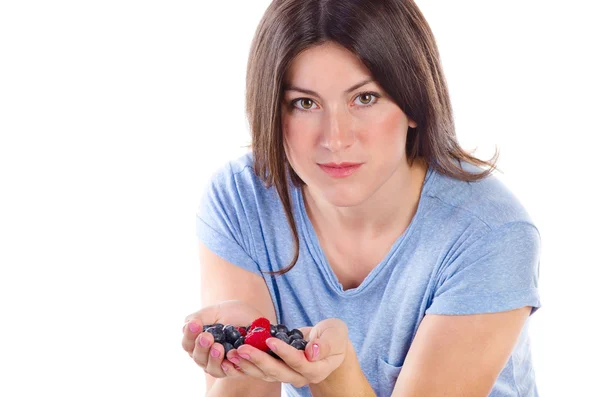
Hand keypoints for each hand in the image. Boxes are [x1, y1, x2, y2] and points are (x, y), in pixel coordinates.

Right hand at [181, 300, 263, 378]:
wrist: (258, 320)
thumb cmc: (235, 314)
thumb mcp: (217, 311)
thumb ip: (201, 317)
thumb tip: (186, 325)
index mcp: (198, 341)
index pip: (188, 343)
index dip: (189, 334)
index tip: (195, 324)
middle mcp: (206, 355)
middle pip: (196, 356)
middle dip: (200, 346)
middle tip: (206, 336)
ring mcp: (220, 364)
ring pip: (210, 367)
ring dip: (213, 358)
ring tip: (218, 347)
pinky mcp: (235, 369)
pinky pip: (228, 372)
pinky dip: (228, 367)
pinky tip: (228, 359)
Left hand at [224, 318, 348, 387]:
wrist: (328, 344)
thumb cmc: (334, 336)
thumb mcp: (336, 334)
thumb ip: (326, 343)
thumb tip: (312, 352)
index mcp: (316, 370)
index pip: (298, 362)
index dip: (284, 352)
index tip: (270, 339)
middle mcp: (300, 377)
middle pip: (277, 372)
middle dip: (259, 360)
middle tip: (242, 348)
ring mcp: (287, 375)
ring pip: (265, 374)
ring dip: (247, 364)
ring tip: (232, 353)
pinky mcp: (277, 370)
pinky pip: (259, 371)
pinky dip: (245, 365)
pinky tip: (231, 358)